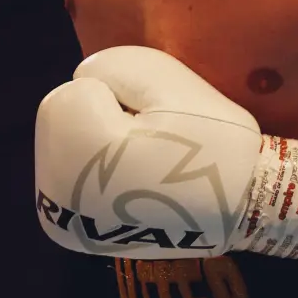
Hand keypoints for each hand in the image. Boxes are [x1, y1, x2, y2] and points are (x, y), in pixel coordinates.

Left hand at [35, 45, 297, 263]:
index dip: (117, 97)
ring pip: (62, 144)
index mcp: (77, 152)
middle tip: (149, 143)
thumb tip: (80, 79)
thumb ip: (112, 66)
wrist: (243, 210)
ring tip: (140, 164)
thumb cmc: (210, 143)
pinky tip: (126, 185)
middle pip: (62, 117)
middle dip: (102, 118)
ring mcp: (59, 218)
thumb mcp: (168, 83)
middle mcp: (54, 192)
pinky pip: (67, 176)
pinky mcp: (67, 231)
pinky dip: (91, 172)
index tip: (152, 125)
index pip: (76, 90)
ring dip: (95, 143)